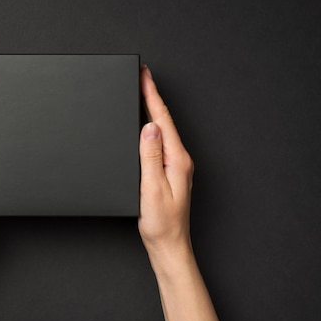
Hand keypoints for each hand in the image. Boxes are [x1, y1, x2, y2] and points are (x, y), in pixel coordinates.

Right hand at [138, 65, 194, 256]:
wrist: (169, 246)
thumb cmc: (160, 223)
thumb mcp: (151, 189)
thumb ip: (150, 156)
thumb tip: (149, 126)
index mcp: (176, 159)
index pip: (161, 120)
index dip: (151, 95)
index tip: (144, 75)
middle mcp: (179, 159)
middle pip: (163, 120)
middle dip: (151, 95)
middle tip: (141, 75)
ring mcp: (175, 165)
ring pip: (161, 129)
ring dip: (151, 108)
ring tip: (141, 91)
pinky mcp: (169, 171)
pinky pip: (159, 141)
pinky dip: (151, 126)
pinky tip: (144, 123)